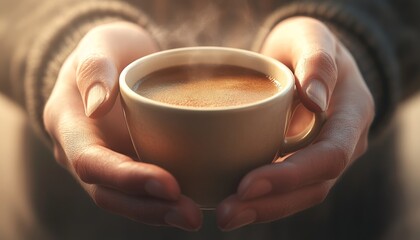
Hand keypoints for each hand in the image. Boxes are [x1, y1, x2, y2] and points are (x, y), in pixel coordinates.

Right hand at [43, 22, 201, 230]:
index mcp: (69, 124)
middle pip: (108, 193)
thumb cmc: (108, 49)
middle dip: (148, 208)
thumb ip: (95, 68)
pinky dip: (165, 201)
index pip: (91, 162)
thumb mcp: (100, 45)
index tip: (169, 185)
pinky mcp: (129, 162)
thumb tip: (97, 106)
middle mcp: (83, 151)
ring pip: (126, 200)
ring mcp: (106, 160)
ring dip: (160, 212)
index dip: (128, 178)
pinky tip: (194, 202)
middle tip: (191, 215)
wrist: (115, 60)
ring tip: (194, 217)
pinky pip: (142, 190)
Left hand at [217, 17, 373, 229]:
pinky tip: (233, 201)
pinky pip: (286, 186)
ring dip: (262, 209)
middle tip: (227, 214)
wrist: (306, 55)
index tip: (247, 184)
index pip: (329, 156)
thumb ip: (318, 62)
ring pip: (299, 195)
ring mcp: (322, 154)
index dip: (291, 175)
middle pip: (313, 187)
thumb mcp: (313, 38)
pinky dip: (261, 198)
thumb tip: (315, 99)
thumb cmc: (307, 44)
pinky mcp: (301, 158)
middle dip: (270, 204)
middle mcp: (343, 143)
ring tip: (227, 216)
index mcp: (352, 114)